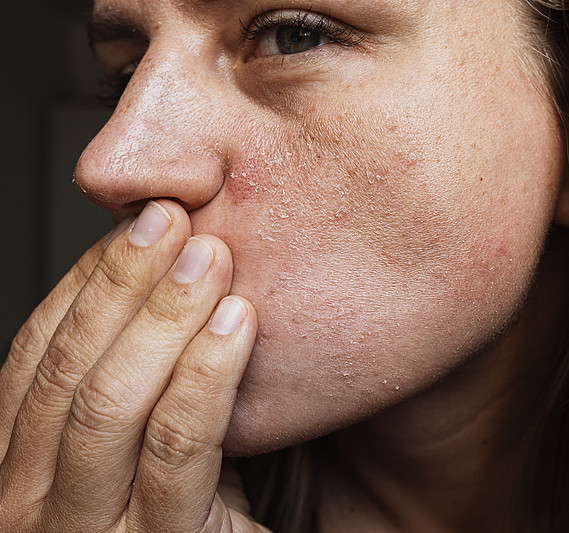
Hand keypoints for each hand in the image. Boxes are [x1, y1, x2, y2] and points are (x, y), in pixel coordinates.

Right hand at [0, 200, 268, 531]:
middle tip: (176, 221)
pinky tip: (238, 322)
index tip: (143, 220)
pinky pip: (175, 447)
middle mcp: (32, 502)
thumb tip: (155, 260)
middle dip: (124, 285)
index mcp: (24, 463)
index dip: (90, 281)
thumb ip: (135, 370)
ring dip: (162, 317)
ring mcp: (86, 531)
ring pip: (109, 402)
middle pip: (68, 370)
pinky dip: (205, 374)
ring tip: (212, 258)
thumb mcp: (147, 431)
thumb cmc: (196, 500)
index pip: (39, 352)